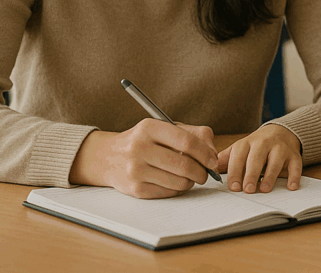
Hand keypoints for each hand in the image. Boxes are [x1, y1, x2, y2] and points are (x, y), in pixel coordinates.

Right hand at [69, 119, 218, 198]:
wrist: (107, 157)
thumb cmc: (144, 141)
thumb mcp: (164, 128)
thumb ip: (193, 134)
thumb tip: (213, 154)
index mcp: (149, 128)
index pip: (186, 141)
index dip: (205, 153)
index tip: (212, 161)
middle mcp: (139, 148)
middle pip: (184, 165)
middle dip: (201, 172)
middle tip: (205, 174)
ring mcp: (135, 170)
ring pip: (178, 182)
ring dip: (191, 182)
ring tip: (190, 177)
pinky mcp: (134, 189)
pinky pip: (168, 193)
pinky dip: (177, 189)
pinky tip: (174, 182)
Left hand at [217, 124, 301, 193]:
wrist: (281, 132)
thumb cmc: (256, 146)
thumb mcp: (240, 148)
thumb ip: (226, 159)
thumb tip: (209, 170)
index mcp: (247, 142)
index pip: (239, 156)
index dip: (235, 171)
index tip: (233, 187)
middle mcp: (264, 143)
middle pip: (257, 158)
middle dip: (252, 174)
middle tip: (248, 189)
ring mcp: (280, 148)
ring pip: (276, 160)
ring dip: (270, 175)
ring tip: (264, 189)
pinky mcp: (294, 155)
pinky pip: (296, 164)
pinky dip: (294, 175)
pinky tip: (291, 186)